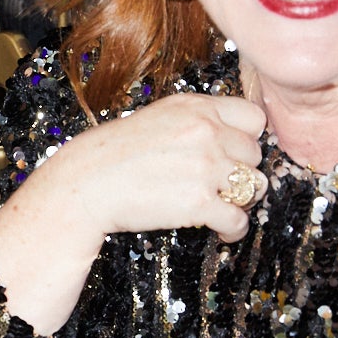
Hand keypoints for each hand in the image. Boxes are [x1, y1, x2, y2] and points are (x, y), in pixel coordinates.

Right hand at [0, 92, 265, 334]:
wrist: (82, 185)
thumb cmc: (111, 156)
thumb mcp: (155, 119)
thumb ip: (194, 122)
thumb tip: (228, 140)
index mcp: (194, 107)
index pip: (254, 117)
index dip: (248, 139)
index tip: (235, 154)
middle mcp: (206, 131)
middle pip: (255, 155)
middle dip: (241, 173)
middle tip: (221, 186)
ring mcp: (206, 165)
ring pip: (253, 187)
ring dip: (240, 201)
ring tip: (221, 209)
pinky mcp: (201, 201)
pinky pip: (239, 220)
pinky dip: (232, 230)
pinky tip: (219, 230)